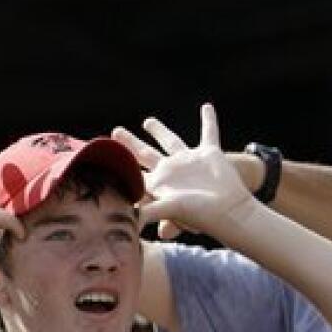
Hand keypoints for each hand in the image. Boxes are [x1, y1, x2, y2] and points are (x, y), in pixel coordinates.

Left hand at [116, 104, 252, 236]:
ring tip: (147, 121)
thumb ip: (149, 214)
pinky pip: (209, 133)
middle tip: (115, 131)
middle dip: (130, 142)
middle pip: (144, 153)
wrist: (229, 210)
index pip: (133, 172)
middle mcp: (170, 170)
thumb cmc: (199, 214)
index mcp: (158, 183)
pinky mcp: (209, 154)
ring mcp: (189, 161)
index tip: (102, 155)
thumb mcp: (170, 210)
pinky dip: (209, 120)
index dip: (119, 165)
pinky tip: (206, 106)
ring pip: (170, 141)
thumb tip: (128, 224)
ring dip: (159, 130)